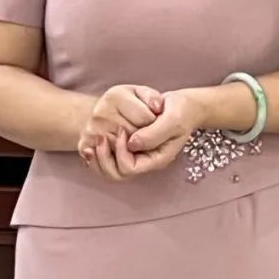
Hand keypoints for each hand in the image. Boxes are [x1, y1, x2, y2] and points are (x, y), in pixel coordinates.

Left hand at [85, 89, 201, 183]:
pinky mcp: (131, 147)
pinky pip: (109, 158)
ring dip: (99, 156)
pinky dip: (100, 151)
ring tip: (97, 140)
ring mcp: (137, 154)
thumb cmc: (181, 111)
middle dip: (104, 158)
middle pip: (116, 174)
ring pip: (110, 169)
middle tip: (101, 137)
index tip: (122, 131)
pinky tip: (94, 142)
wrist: (183, 105)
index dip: (121, 152)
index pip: (130, 168)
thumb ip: (154, 133)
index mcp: (157, 159)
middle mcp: (145, 160)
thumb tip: (131, 144)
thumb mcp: (173, 119)